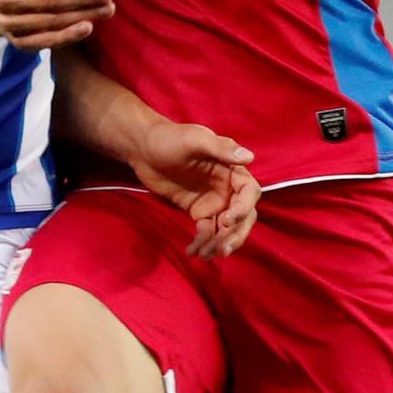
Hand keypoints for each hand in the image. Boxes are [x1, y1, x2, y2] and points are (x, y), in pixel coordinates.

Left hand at [129, 121, 259, 257]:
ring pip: (227, 229)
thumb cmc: (169, 138)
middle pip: (243, 216)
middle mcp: (228, 187)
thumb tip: (250, 157)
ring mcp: (214, 201)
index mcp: (232, 169)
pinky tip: (192, 251)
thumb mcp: (194, 140)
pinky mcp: (198, 211)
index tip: (226, 219)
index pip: (249, 192)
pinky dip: (203, 243)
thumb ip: (221, 148)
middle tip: (222, 249)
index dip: (243, 208)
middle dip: (236, 234)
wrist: (142, 149)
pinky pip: (207, 231)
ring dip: (220, 243)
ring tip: (205, 254)